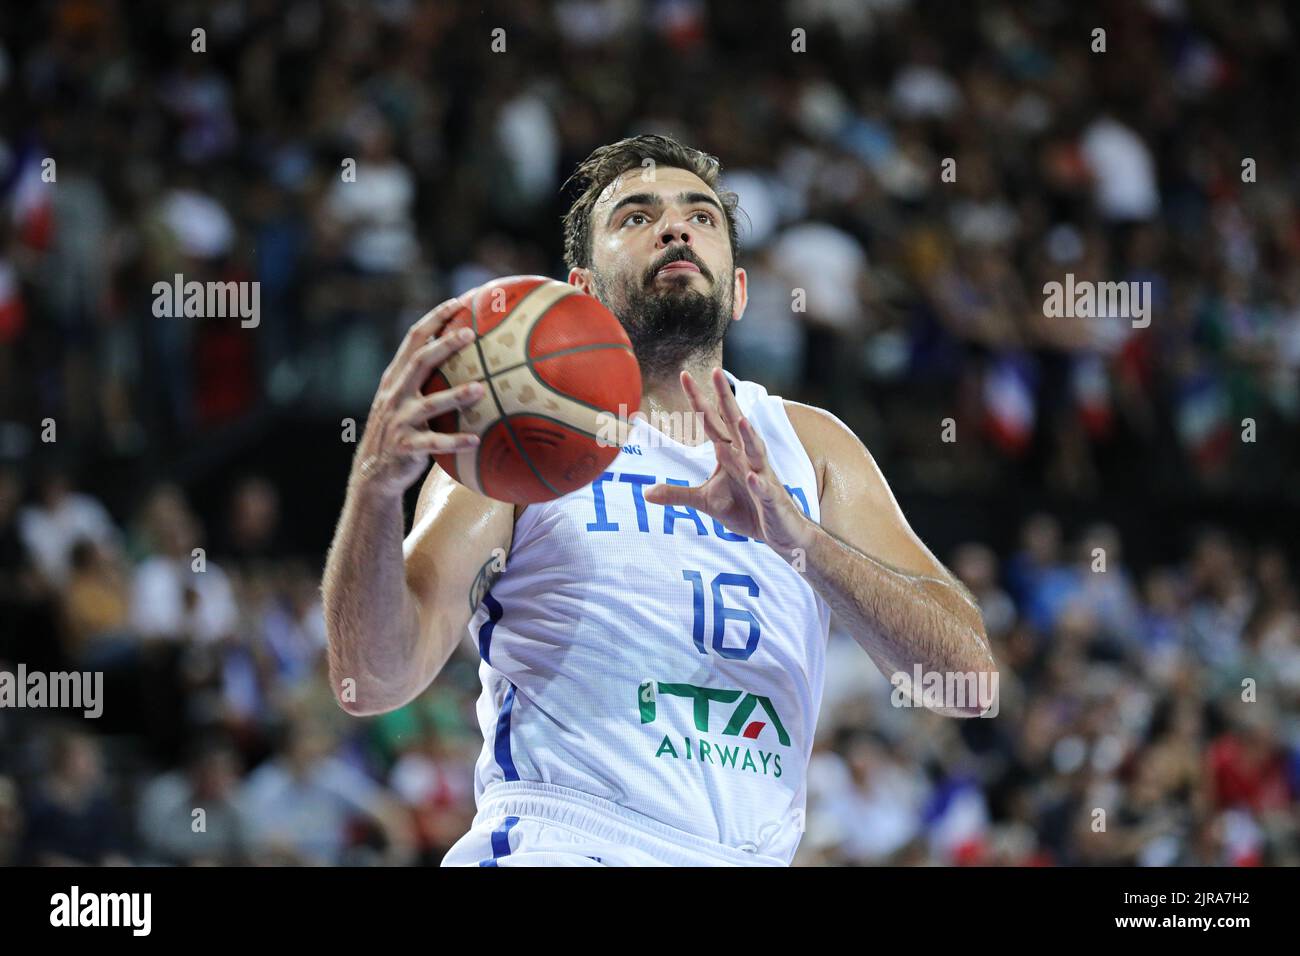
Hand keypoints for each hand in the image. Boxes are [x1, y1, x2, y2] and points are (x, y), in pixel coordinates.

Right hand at [351, 297, 486, 498]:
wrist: (374, 471)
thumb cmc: (402, 431)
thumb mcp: (407, 400)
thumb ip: (429, 380)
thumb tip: (472, 360)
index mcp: (397, 378)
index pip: (414, 339)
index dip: (434, 319)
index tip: (458, 302)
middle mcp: (395, 394)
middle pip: (419, 362)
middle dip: (444, 345)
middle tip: (470, 334)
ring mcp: (398, 420)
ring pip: (429, 404)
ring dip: (456, 395)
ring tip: (481, 388)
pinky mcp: (405, 446)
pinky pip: (433, 443)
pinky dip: (455, 442)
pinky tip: (476, 440)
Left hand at [645, 368, 814, 560]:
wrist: (779, 532)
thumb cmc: (746, 510)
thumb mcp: (706, 502)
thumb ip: (678, 494)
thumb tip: (646, 492)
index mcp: (730, 453)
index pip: (712, 421)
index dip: (699, 400)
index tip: (684, 375)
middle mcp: (747, 458)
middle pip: (735, 423)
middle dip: (726, 399)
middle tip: (716, 372)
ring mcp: (762, 477)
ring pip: (756, 452)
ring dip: (748, 436)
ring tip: (740, 419)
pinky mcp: (772, 499)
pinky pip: (765, 490)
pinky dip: (759, 484)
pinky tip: (752, 477)